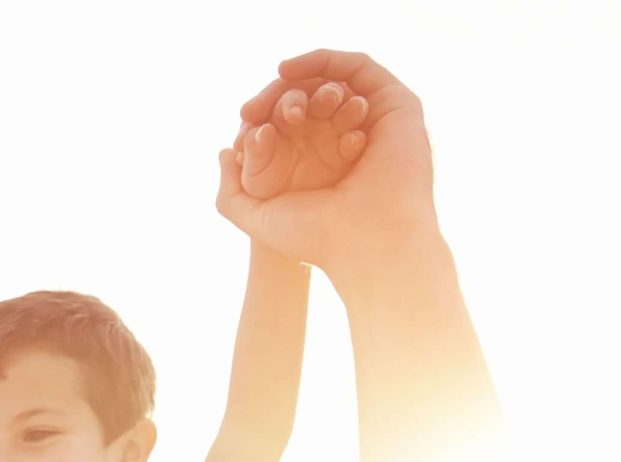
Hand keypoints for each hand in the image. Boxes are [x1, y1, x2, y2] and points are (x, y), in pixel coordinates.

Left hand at [216, 49, 439, 279]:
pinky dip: (326, 62)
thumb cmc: (314, 235)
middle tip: (261, 112)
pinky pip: (359, 70)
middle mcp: (347, 142)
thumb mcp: (254, 215)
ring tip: (293, 112)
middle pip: (310, 101)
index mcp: (320, 165)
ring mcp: (372, 123)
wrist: (363, 239)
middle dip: (283, 99)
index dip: (262, 115)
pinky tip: (296, 77)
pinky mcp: (396, 107)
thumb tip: (224, 152)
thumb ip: (230, 191)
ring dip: (307, 87)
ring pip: (333, 85)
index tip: (244, 119)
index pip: (288, 124)